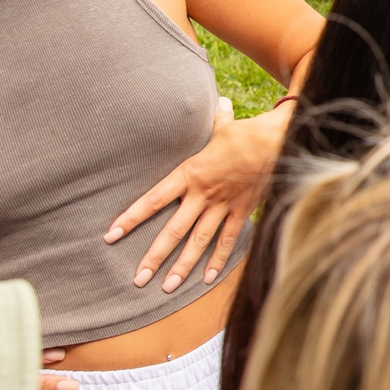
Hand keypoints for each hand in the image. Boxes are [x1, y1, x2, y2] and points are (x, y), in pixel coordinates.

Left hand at [105, 109, 289, 289]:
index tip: (111, 235)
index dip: (130, 218)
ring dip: (182, 266)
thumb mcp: (223, 126)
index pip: (152, 200)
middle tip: (138, 278)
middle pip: (173, 230)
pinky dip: (218, 260)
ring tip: (167, 286)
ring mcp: (222, 206)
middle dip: (154, 256)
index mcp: (189, 174)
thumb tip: (218, 102)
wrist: (278, 142)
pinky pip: (228, 240)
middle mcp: (201, 195)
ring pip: (198, 241)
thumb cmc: (247, 132)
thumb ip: (215, 120)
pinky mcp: (242, 211)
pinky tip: (206, 278)